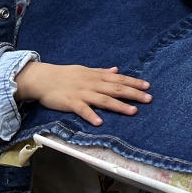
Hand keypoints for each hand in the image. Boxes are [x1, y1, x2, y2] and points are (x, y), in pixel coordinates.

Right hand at [14, 61, 150, 125]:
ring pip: (104, 99)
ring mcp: (82, 93)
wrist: (43, 78)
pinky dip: (91, 115)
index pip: (119, 79)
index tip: (148, 86)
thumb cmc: (65, 74)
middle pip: (116, 89)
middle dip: (133, 94)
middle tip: (148, 99)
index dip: (134, 82)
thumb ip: (101, 72)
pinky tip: (100, 122)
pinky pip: (82, 110)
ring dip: (119, 106)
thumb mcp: (85, 70)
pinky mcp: (71, 102)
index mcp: (96, 76)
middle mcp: (92, 84)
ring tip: (133, 112)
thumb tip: (116, 70)